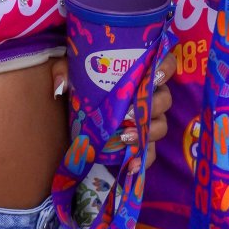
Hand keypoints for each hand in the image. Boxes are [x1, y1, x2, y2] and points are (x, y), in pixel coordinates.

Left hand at [51, 52, 175, 171]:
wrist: (70, 115)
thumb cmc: (80, 84)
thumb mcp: (70, 72)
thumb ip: (64, 70)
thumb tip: (61, 84)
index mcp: (139, 72)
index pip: (165, 64)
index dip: (166, 67)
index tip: (155, 72)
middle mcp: (148, 95)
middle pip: (165, 99)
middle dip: (154, 105)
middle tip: (131, 111)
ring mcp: (147, 120)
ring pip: (161, 126)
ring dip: (147, 132)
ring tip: (125, 137)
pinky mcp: (140, 143)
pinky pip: (150, 153)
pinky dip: (144, 159)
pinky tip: (131, 164)